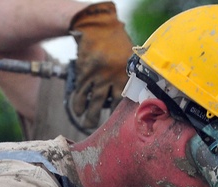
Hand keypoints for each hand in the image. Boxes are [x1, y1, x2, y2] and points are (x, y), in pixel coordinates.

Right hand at [68, 1, 133, 130]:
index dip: (126, 114)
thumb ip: (132, 75)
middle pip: (109, 104)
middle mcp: (111, 76)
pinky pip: (80, 92)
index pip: (128, 98)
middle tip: (103, 129)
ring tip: (87, 124)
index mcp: (126, 73)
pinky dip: (78, 103)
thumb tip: (140, 95)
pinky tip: (78, 110)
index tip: (125, 125)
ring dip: (89, 115)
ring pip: (92, 100)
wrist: (97, 27)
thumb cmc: (118, 42)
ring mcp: (96, 75)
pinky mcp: (83, 73)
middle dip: (106, 118)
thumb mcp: (130, 57)